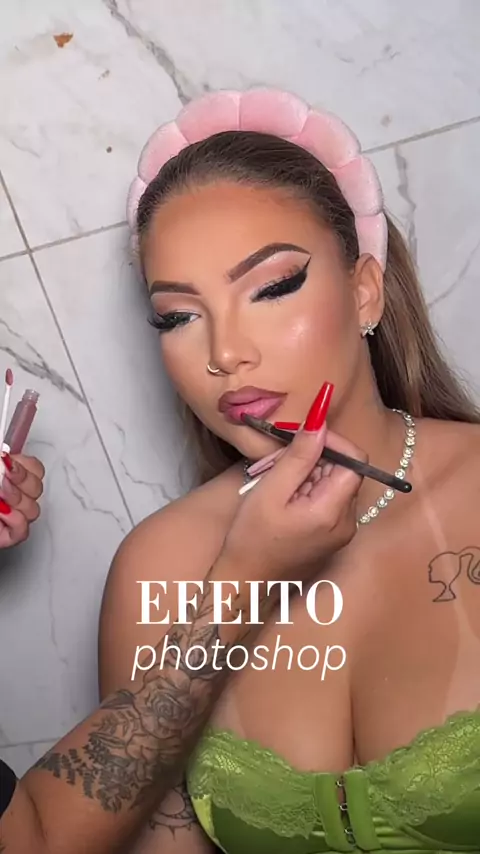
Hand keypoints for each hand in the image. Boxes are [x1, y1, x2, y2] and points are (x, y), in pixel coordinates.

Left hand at [0, 453, 44, 547]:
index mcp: (9, 478)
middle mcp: (12, 496)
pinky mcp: (8, 537)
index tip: (7, 460)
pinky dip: (15, 519)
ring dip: (16, 499)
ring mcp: (12, 518)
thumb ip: (1, 464)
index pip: (34, 469)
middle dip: (20, 480)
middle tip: (2, 476)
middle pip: (37, 487)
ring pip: (33, 509)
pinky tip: (2, 511)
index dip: (25, 465)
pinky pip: (23, 530)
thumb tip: (7, 456)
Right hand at [224, 383, 365, 577]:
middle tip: (279, 461)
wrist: (245, 583)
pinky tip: (283, 498)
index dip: (332, 441)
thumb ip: (298, 455)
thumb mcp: (270, 490)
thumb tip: (319, 422)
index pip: (354, 460)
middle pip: (344, 471)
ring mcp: (341, 532)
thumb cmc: (251, 539)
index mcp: (334, 512)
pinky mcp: (331, 537)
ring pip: (334, 483)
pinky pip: (328, 500)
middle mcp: (347, 523)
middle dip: (314, 457)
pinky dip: (308, 490)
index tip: (303, 436)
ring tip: (276, 482)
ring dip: (309, 473)